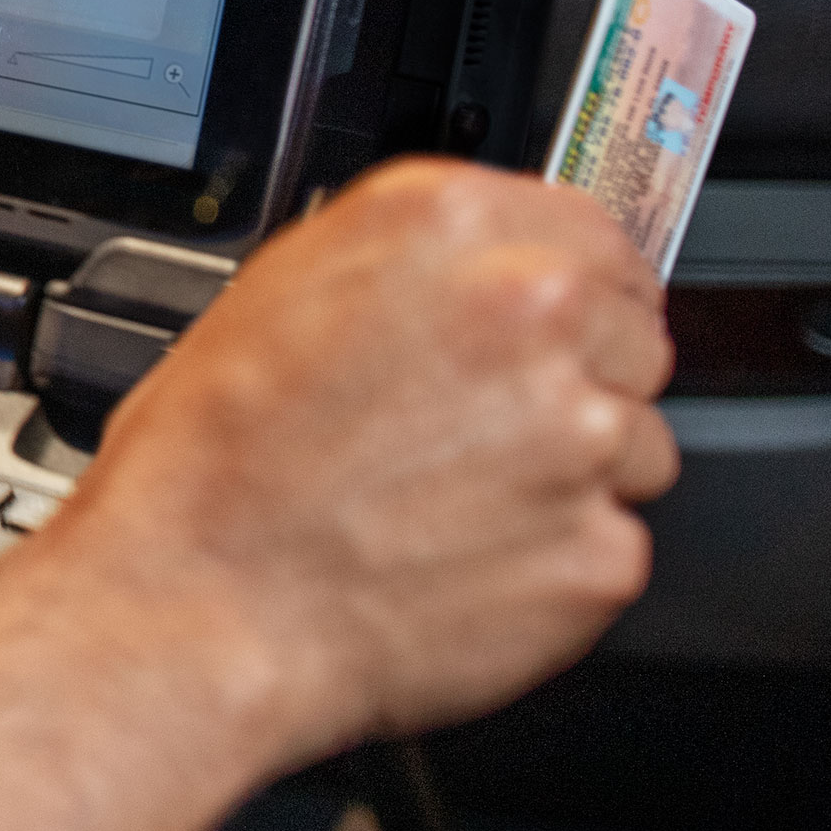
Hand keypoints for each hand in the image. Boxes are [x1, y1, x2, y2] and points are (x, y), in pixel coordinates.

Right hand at [45, 159, 677, 770]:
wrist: (195, 605)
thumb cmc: (208, 466)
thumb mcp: (277, 293)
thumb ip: (408, 267)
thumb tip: (477, 275)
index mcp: (445, 225)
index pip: (593, 235)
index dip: (566, 293)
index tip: (544, 335)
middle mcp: (532, 309)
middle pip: (631, 336)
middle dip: (575, 382)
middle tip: (472, 434)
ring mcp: (581, 433)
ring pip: (634, 444)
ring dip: (568, 475)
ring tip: (448, 505)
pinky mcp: (601, 548)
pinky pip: (610, 545)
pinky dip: (553, 562)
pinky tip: (460, 562)